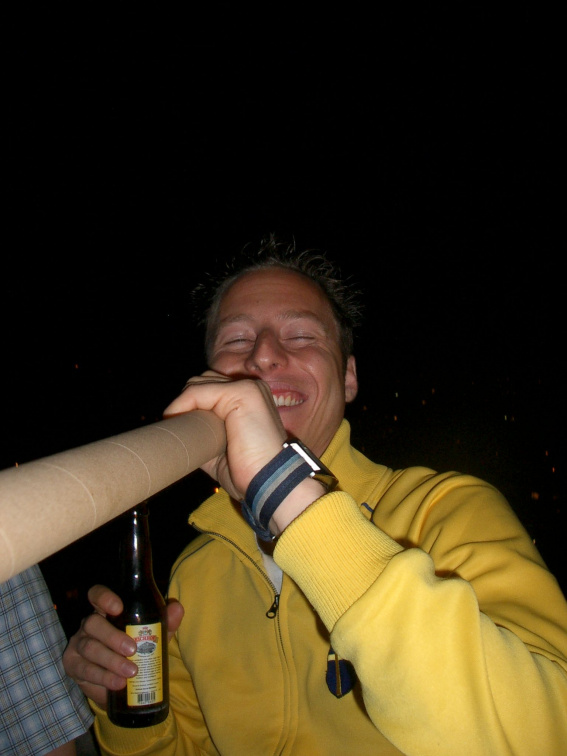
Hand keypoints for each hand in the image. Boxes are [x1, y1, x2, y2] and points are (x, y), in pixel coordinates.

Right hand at [63, 585, 183, 707]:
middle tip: (132, 649)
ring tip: (131, 671)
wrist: (121, 683)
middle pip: (92, 623)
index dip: (104, 598)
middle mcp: (89, 625)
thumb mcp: (152, 637)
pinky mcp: (73, 666)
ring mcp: (79, 645)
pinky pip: (84, 670)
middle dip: (112, 636)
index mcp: (105, 611)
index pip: (97, 595)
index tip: (118, 607)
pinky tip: (118, 683)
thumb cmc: (136, 650)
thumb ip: (164, 622)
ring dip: (111, 660)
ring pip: (89, 648)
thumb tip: (176, 608)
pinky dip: (103, 677)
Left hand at [164, 371, 286, 499]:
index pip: (210, 389)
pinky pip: (198, 391)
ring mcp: (248, 388)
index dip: (191, 406)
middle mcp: (252, 388)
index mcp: (250, 400)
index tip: (176, 428)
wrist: (269, 482)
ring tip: (177, 427)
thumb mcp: (221, 451)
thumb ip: (206, 435)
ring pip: (199, 384)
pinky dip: (181, 404)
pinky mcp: (241, 392)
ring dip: (183, 404)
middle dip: (186, 402)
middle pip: (203, 382)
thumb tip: (183, 433)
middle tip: (176, 428)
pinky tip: (176, 420)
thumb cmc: (250, 473)